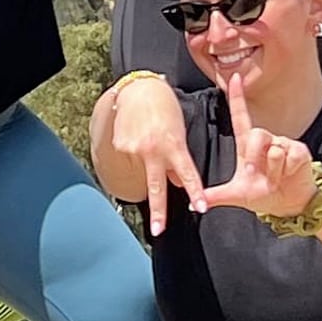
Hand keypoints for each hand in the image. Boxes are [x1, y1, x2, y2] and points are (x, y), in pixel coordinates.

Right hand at [110, 77, 205, 236]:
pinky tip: (137, 135)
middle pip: (157, 187)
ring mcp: (134, 149)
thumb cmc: (165, 107)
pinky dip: (135, 152)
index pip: (187, 174)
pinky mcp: (120, 147)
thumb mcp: (179, 131)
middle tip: (158, 231)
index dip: (195, 193)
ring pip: (144, 170)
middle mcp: (153, 150)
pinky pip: (131, 158)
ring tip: (147, 139)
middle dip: (158, 211)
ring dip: (147, 163)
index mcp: (173, 145)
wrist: (139, 89)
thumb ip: (178, 158)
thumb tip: (175, 183)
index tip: (201, 208)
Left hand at [202, 74, 317, 218]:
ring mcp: (283, 144)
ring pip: (273, 148)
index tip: (235, 78)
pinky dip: (286, 171)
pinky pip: (289, 156)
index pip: (241, 117)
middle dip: (254, 158)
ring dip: (271, 170)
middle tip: (256, 175)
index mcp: (248, 145)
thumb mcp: (237, 195)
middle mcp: (266, 140)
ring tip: (275, 179)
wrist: (289, 205)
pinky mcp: (300, 151)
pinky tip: (288, 175)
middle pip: (256, 134)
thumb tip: (193, 202)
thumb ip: (216, 195)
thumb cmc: (264, 194)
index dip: (238, 98)